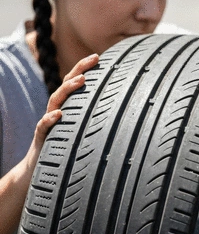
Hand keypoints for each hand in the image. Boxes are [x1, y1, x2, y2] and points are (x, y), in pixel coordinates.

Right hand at [0, 53, 98, 233]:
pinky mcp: (41, 141)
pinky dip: (50, 120)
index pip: (77, 86)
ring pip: (55, 103)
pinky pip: (43, 128)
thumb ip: (94, 124)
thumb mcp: (81, 136)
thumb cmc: (65, 154)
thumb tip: (124, 119)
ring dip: (68, 90)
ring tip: (81, 80)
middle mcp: (57, 114)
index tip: (102, 58)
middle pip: (67, 87)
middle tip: (95, 58)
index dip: (86, 70)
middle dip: (80, 70)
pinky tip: (59, 115)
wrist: (38, 176)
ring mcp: (48, 126)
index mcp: (69, 111)